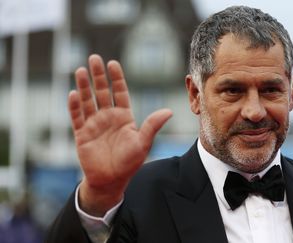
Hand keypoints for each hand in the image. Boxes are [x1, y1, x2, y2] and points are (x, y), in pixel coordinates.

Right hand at [68, 54, 171, 215]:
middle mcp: (108, 117)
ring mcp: (94, 124)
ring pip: (88, 101)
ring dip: (84, 86)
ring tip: (81, 70)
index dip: (116, 78)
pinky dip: (75, 106)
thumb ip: (152, 126)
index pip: (119, 92)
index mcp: (124, 117)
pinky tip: (73, 94)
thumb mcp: (143, 142)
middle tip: (94, 58)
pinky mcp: (82, 134)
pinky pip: (77, 117)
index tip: (112, 63)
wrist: (111, 181)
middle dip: (98, 75)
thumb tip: (169, 111)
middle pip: (102, 92)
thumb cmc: (129, 162)